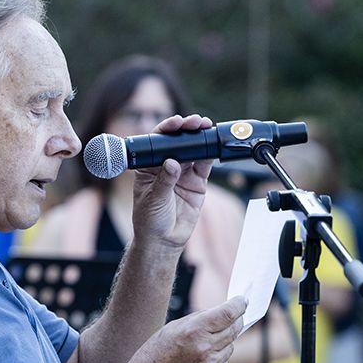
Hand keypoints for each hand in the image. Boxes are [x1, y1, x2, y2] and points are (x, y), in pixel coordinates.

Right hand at [119, 296, 246, 362]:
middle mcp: (205, 349)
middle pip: (235, 329)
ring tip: (201, 346)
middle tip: (234, 316)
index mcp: (194, 331)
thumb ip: (199, 319)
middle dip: (236, 320)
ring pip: (230, 346)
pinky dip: (217, 358)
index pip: (228, 313)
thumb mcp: (172, 328)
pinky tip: (198, 362)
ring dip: (223, 341)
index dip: (238, 304)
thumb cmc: (154, 354)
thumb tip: (221, 313)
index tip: (242, 300)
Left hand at [130, 114, 213, 250]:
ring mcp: (183, 172)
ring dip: (201, 138)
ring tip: (207, 128)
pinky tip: (214, 146)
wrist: (164, 240)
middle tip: (196, 122)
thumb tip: (172, 163)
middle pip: (178, 141)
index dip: (167, 129)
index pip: (157, 141)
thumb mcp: (153, 199)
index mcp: (149, 166)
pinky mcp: (197, 182)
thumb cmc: (149, 220)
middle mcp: (166, 165)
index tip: (176, 122)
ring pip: (193, 150)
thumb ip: (164, 181)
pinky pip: (205, 164)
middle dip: (187, 129)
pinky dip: (210, 154)